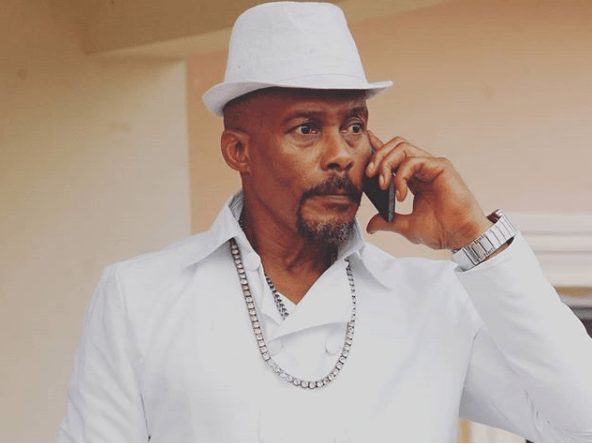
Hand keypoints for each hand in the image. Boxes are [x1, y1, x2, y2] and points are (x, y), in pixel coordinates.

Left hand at [365, 132, 491, 250]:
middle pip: (395, 146)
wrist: (460, 237)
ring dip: (386, 163)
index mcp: (415, 179)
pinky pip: (413, 161)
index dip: (379, 147)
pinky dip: (401, 175)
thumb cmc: (441, 231)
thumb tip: (370, 226)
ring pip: (402, 147)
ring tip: (383, 185)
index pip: (394, 157)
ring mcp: (432, 166)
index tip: (366, 141)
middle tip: (370, 175)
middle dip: (378, 156)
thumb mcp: (407, 227)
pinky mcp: (440, 167)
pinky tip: (401, 194)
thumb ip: (388, 222)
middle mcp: (423, 168)